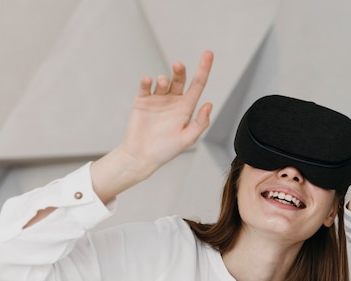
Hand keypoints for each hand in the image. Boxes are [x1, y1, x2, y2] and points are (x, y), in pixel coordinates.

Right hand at [119, 50, 214, 178]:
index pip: (198, 84)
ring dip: (164, 79)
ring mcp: (157, 100)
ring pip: (163, 82)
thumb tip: (209, 105)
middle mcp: (173, 101)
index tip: (209, 53)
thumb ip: (200, 123)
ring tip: (162, 81)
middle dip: (180, 71)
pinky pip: (145, 87)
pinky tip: (149, 80)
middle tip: (178, 65)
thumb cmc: (166, 150)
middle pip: (179, 79)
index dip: (204, 69)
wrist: (142, 157)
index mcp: (186, 108)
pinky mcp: (142, 101)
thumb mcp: (187, 139)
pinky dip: (147, 82)